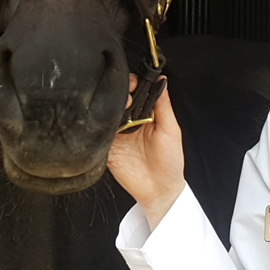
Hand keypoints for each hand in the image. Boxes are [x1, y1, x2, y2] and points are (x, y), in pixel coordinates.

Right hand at [108, 75, 185, 229]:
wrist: (159, 189)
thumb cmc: (170, 161)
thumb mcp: (171, 129)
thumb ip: (163, 104)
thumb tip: (162, 80)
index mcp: (146, 114)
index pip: (136, 92)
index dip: (133, 84)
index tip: (134, 82)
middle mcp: (130, 121)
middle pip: (119, 99)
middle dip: (120, 93)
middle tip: (127, 98)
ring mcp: (117, 134)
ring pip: (107, 113)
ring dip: (110, 107)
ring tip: (120, 109)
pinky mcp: (107, 147)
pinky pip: (98, 132)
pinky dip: (99, 125)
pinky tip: (106, 122)